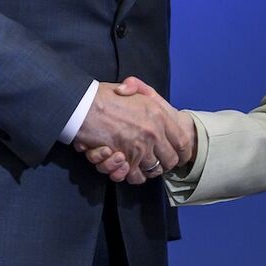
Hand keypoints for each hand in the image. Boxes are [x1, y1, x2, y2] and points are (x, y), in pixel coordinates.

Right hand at [72, 78, 193, 181]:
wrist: (82, 106)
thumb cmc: (104, 96)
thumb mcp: (132, 89)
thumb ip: (145, 93)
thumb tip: (150, 99)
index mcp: (159, 115)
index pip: (183, 141)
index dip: (182, 152)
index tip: (180, 155)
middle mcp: (153, 133)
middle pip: (171, 160)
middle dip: (165, 164)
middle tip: (158, 162)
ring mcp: (139, 148)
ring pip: (153, 170)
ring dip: (147, 170)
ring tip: (140, 163)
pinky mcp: (124, 160)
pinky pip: (135, 176)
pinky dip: (131, 175)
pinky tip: (126, 167)